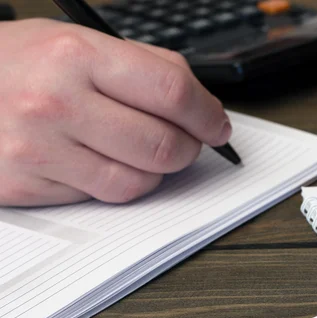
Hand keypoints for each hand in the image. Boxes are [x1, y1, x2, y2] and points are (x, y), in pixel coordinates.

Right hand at [0, 19, 230, 205]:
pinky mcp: (27, 186)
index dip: (207, 114)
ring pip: (138, 182)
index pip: (171, 93)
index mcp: (75, 55)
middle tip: (190, 142)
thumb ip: (144, 66)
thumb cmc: (18, 63)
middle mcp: (56, 103)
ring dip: (157, 171)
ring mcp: (39, 150)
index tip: (217, 125)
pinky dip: (118, 183)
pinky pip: (101, 197)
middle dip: (189, 148)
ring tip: (146, 152)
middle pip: (162, 145)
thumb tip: (200, 102)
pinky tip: (106, 162)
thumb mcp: (77, 41)